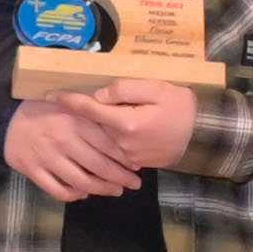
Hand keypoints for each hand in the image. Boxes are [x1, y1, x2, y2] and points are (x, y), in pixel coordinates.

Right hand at [2, 96, 140, 198]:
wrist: (5, 117)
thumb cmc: (43, 110)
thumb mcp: (69, 105)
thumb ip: (91, 115)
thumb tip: (121, 129)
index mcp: (75, 120)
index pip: (107, 143)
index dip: (125, 157)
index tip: (137, 164)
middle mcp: (63, 140)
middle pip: (99, 166)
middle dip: (121, 177)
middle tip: (134, 183)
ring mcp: (47, 157)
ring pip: (81, 181)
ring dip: (102, 189)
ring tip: (116, 191)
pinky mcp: (33, 170)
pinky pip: (58, 190)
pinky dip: (74, 195)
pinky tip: (84, 193)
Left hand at [81, 78, 202, 171]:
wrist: (203, 135)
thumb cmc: (181, 107)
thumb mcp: (156, 89)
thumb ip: (125, 90)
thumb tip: (99, 96)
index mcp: (126, 123)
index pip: (90, 110)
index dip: (69, 101)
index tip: (49, 95)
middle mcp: (122, 143)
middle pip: (94, 125)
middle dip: (84, 113)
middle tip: (71, 99)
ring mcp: (129, 156)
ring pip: (104, 137)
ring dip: (98, 126)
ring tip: (96, 114)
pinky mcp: (136, 162)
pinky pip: (117, 147)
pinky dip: (112, 137)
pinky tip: (120, 128)